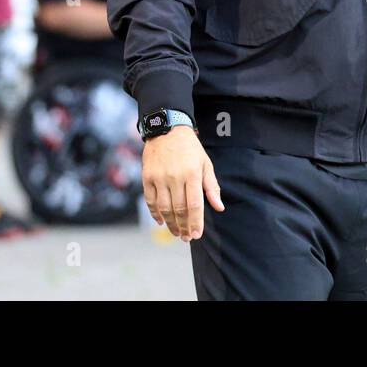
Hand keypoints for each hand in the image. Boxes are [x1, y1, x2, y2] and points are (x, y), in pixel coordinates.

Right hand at [142, 127, 223, 241]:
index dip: (196, 222)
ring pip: (164, 208)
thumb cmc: (190, 148)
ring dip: (170, 224)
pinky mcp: (147, 177)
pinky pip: (150, 201)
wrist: (166, 129)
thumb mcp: (205, 163)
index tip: (197, 235)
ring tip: (176, 233)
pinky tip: (161, 222)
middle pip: (179, 209)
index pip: (194, 204)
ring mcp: (159, 177)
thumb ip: (212, 186)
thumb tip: (219, 207)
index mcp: (192, 174)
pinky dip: (155, 214)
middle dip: (183, 227)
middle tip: (187, 238)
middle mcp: (174, 177)